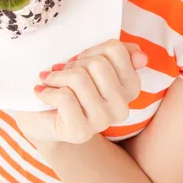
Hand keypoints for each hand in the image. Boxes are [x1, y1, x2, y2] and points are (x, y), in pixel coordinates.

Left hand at [13, 39, 147, 144]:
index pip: (115, 50)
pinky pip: (64, 97)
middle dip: (74, 64)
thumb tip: (141, 56)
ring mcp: (102, 122)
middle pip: (97, 64)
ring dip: (57, 76)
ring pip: (79, 79)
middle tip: (64, 72)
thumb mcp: (91, 62)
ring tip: (51, 81)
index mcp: (131, 87)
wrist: (41, 115)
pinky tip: (42, 93)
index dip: (91, 50)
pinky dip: (47, 90)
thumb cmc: (68, 84)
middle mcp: (122, 107)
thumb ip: (117, 54)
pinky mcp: (80, 132)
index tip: (80, 60)